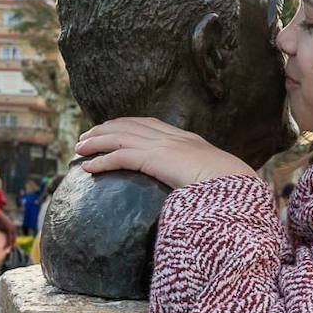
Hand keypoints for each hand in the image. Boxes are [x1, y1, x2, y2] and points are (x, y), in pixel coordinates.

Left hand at [75, 117, 256, 188]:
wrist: (233, 182)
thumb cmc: (229, 186)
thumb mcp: (213, 175)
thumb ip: (199, 175)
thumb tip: (197, 188)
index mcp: (185, 138)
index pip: (149, 123)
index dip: (126, 124)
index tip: (111, 128)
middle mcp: (171, 137)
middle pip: (128, 125)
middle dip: (104, 129)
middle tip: (86, 137)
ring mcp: (162, 146)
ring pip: (119, 137)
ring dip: (96, 142)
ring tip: (79, 148)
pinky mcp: (154, 159)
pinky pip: (120, 156)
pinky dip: (102, 160)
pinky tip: (89, 167)